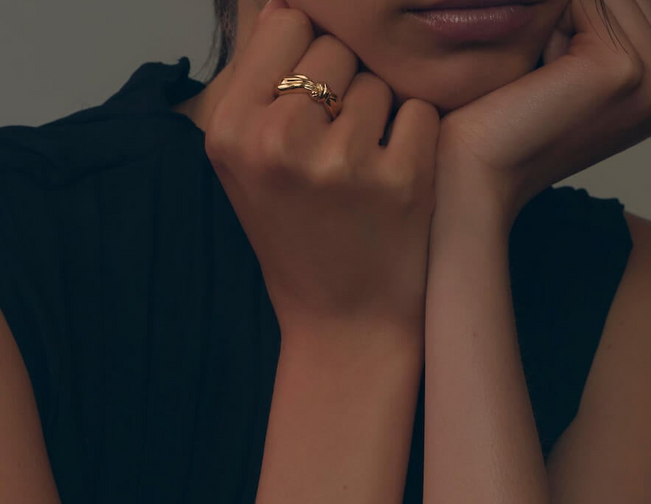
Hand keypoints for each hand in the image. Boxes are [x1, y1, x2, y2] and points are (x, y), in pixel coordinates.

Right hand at [203, 0, 440, 348]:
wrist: (344, 327)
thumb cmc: (300, 240)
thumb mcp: (249, 165)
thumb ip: (261, 80)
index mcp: (231, 131)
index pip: (285, 20)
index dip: (310, 54)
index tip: (315, 101)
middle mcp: (277, 142)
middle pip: (335, 46)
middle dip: (346, 87)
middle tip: (340, 151)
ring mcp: (341, 163)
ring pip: (379, 79)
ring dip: (382, 116)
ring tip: (363, 174)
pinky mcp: (400, 182)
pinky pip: (420, 111)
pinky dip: (416, 141)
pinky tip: (395, 184)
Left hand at [434, 0, 650, 227]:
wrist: (479, 173)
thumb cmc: (510, 123)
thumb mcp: (575, 62)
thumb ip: (604, 19)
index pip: (632, 2)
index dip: (581, 22)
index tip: (558, 77)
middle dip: (574, 17)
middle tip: (547, 79)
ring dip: (559, 19)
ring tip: (544, 78)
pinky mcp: (623, 68)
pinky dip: (546, 21)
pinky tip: (539, 75)